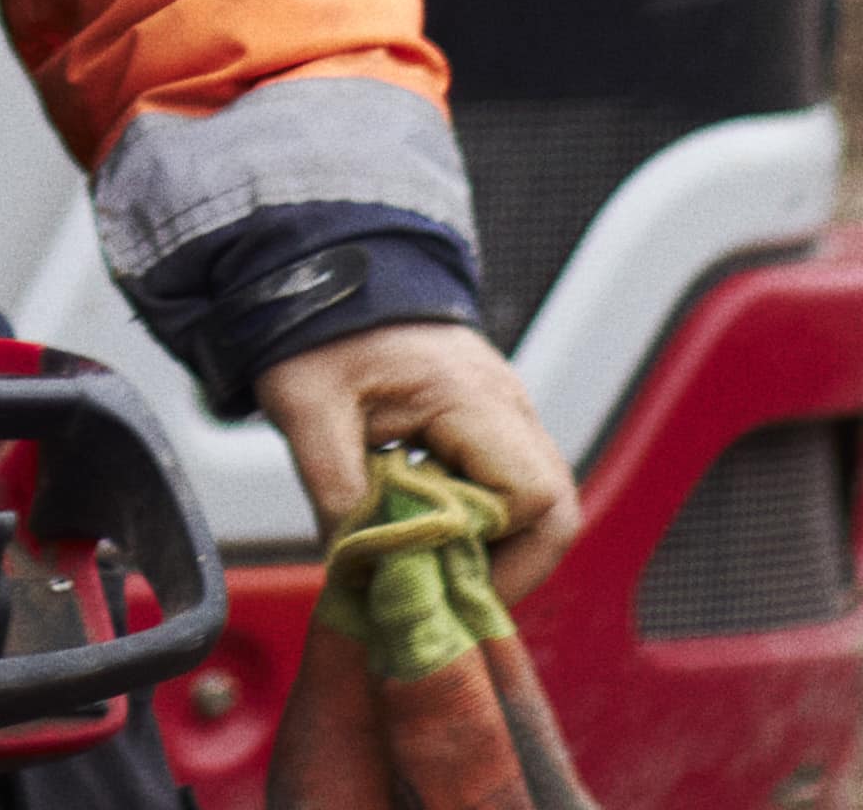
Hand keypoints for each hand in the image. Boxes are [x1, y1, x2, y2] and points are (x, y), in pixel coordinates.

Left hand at [252, 319, 575, 598]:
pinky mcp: (489, 420)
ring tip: (432, 563)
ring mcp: (505, 410)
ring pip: (539, 503)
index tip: (441, 583)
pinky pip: (511, 485)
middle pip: (555, 508)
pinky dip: (481, 520)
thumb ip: (336, 493)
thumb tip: (363, 572)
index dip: (500, 555)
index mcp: (471, 396)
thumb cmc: (318, 336)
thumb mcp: (307, 411)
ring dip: (495, 544)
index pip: (533, 497)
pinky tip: (428, 531)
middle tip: (447, 589)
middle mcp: (507, 403)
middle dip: (512, 563)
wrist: (322, 274)